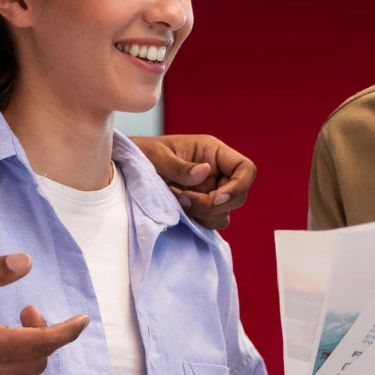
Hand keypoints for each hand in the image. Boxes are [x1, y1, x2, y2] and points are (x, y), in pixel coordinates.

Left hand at [129, 134, 256, 229]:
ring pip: (225, 212)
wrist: (129, 168)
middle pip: (239, 196)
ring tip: (176, 201)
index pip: (246, 169)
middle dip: (213, 205)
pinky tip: (178, 209)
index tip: (216, 197)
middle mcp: (217, 172)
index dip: (239, 186)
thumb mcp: (157, 155)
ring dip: (203, 214)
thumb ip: (180, 166)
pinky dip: (198, 221)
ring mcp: (211, 190)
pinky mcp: (202, 206)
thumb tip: (205, 172)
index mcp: (213, 153)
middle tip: (184, 200)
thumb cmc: (143, 153)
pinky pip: (212, 221)